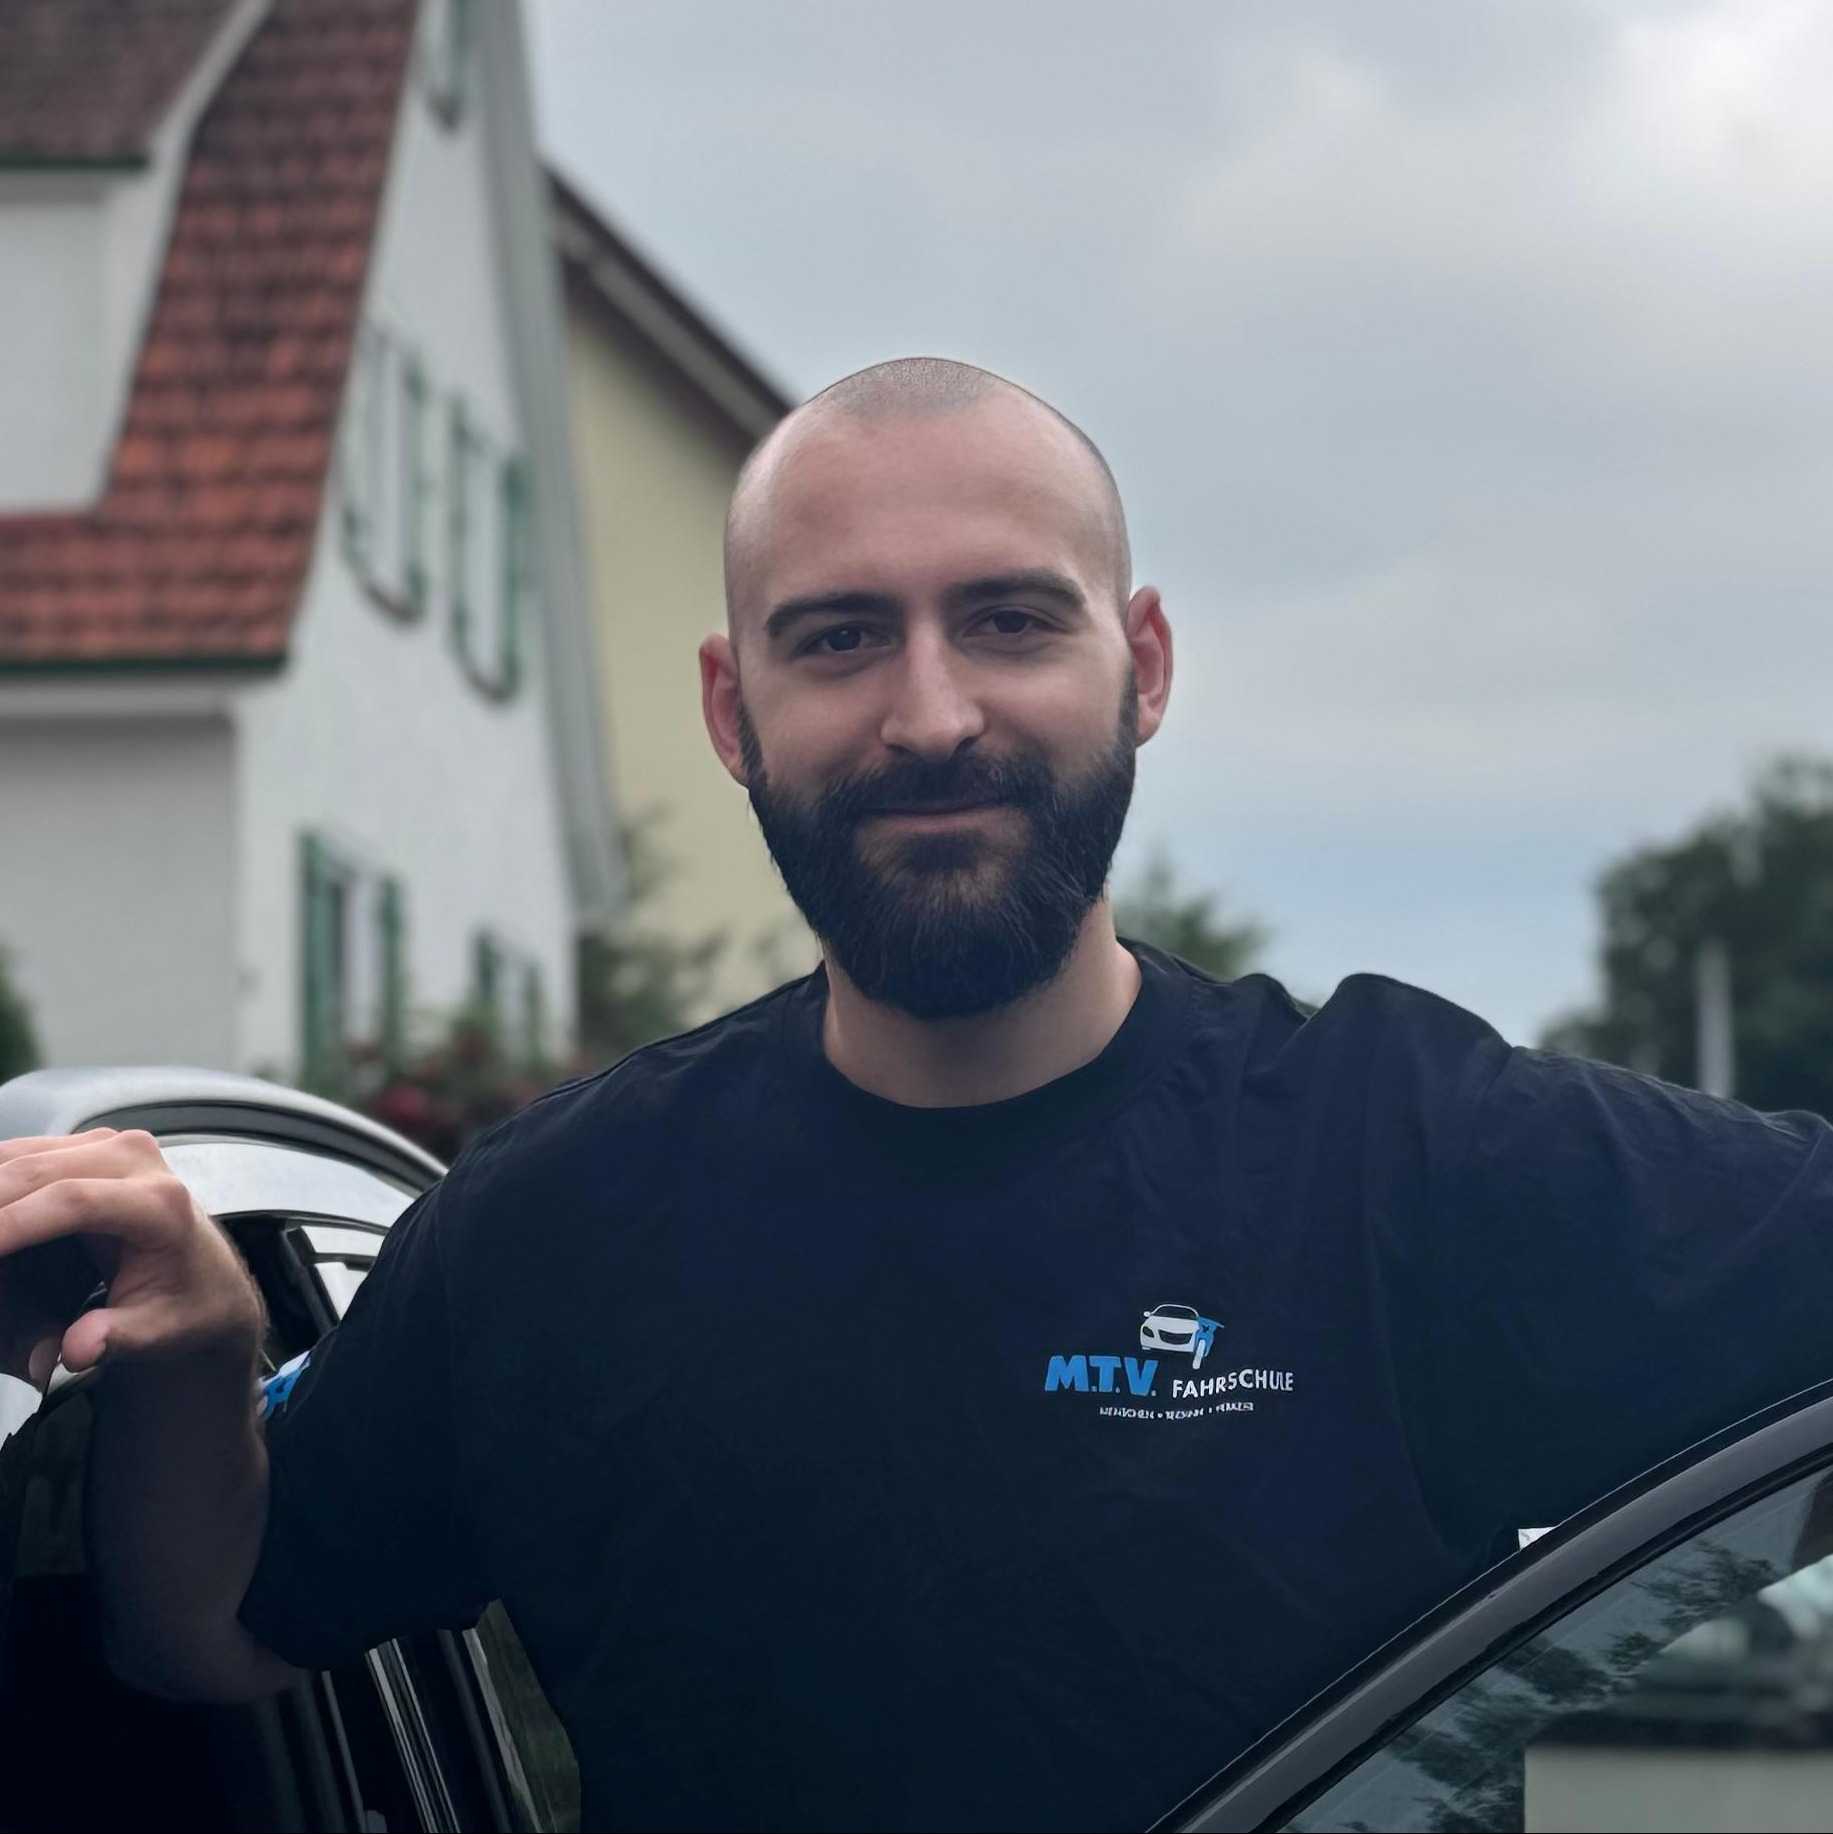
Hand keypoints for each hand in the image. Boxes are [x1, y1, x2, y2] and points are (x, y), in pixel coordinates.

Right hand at [0, 1130, 262, 1387]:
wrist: (206, 1278)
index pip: (71, 1201)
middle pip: (34, 1171)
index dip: (10, 1226)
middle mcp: (136, 1159)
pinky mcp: (83, 1147)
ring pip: (16, 1157)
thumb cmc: (184, 1306)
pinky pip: (17, 1157)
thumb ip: (117, 1337)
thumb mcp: (159, 1331)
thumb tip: (80, 1348)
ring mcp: (108, 1145)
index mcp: (159, 1202)